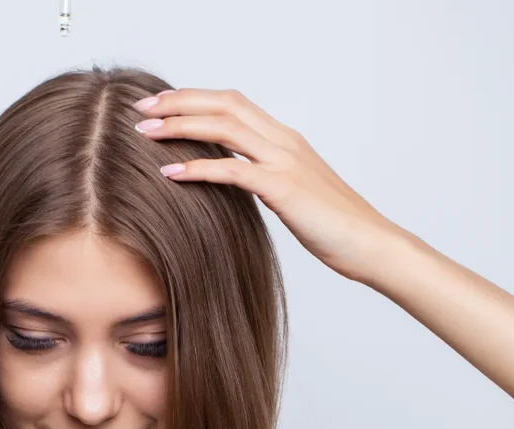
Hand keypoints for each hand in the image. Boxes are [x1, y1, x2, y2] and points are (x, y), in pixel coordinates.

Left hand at [133, 88, 406, 283]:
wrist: (372, 245)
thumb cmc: (333, 226)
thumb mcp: (289, 192)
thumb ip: (261, 176)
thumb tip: (227, 177)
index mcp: (284, 138)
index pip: (232, 102)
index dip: (193, 98)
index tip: (159, 105)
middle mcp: (283, 141)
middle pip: (223, 104)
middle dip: (178, 102)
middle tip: (141, 109)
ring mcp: (284, 161)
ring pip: (224, 127)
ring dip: (180, 126)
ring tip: (145, 132)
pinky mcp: (283, 188)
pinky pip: (232, 170)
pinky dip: (197, 168)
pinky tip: (170, 173)